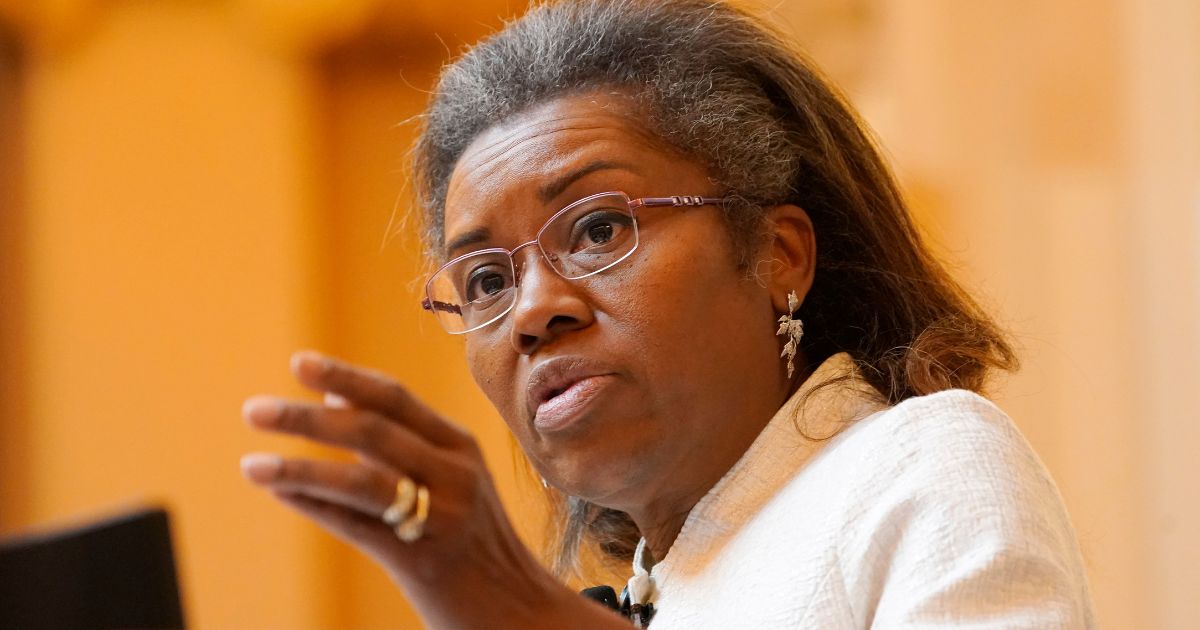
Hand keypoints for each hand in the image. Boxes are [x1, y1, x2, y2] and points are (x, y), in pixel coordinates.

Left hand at [240, 351, 595, 627]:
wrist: (520, 609)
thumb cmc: (474, 541)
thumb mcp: (452, 480)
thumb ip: (398, 440)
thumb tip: (330, 395)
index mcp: (460, 446)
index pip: (396, 398)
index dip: (345, 376)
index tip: (297, 362)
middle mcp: (456, 473)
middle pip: (373, 432)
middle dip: (307, 419)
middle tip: (253, 410)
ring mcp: (444, 516)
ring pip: (362, 479)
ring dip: (301, 467)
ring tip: (252, 463)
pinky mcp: (427, 562)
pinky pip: (359, 527)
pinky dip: (316, 507)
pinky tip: (281, 494)